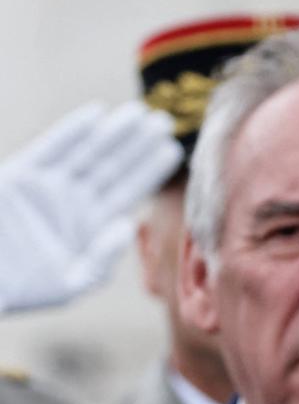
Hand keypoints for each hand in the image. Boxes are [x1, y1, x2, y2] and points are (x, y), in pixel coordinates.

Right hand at [0, 101, 181, 312]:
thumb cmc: (22, 290)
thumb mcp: (71, 283)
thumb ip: (102, 258)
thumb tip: (128, 225)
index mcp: (91, 224)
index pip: (128, 191)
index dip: (150, 170)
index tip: (174, 150)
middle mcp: (73, 201)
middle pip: (114, 167)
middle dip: (138, 145)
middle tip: (165, 120)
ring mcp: (47, 186)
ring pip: (88, 152)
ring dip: (113, 132)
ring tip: (139, 112)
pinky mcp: (19, 176)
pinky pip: (50, 148)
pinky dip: (71, 131)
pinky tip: (96, 114)